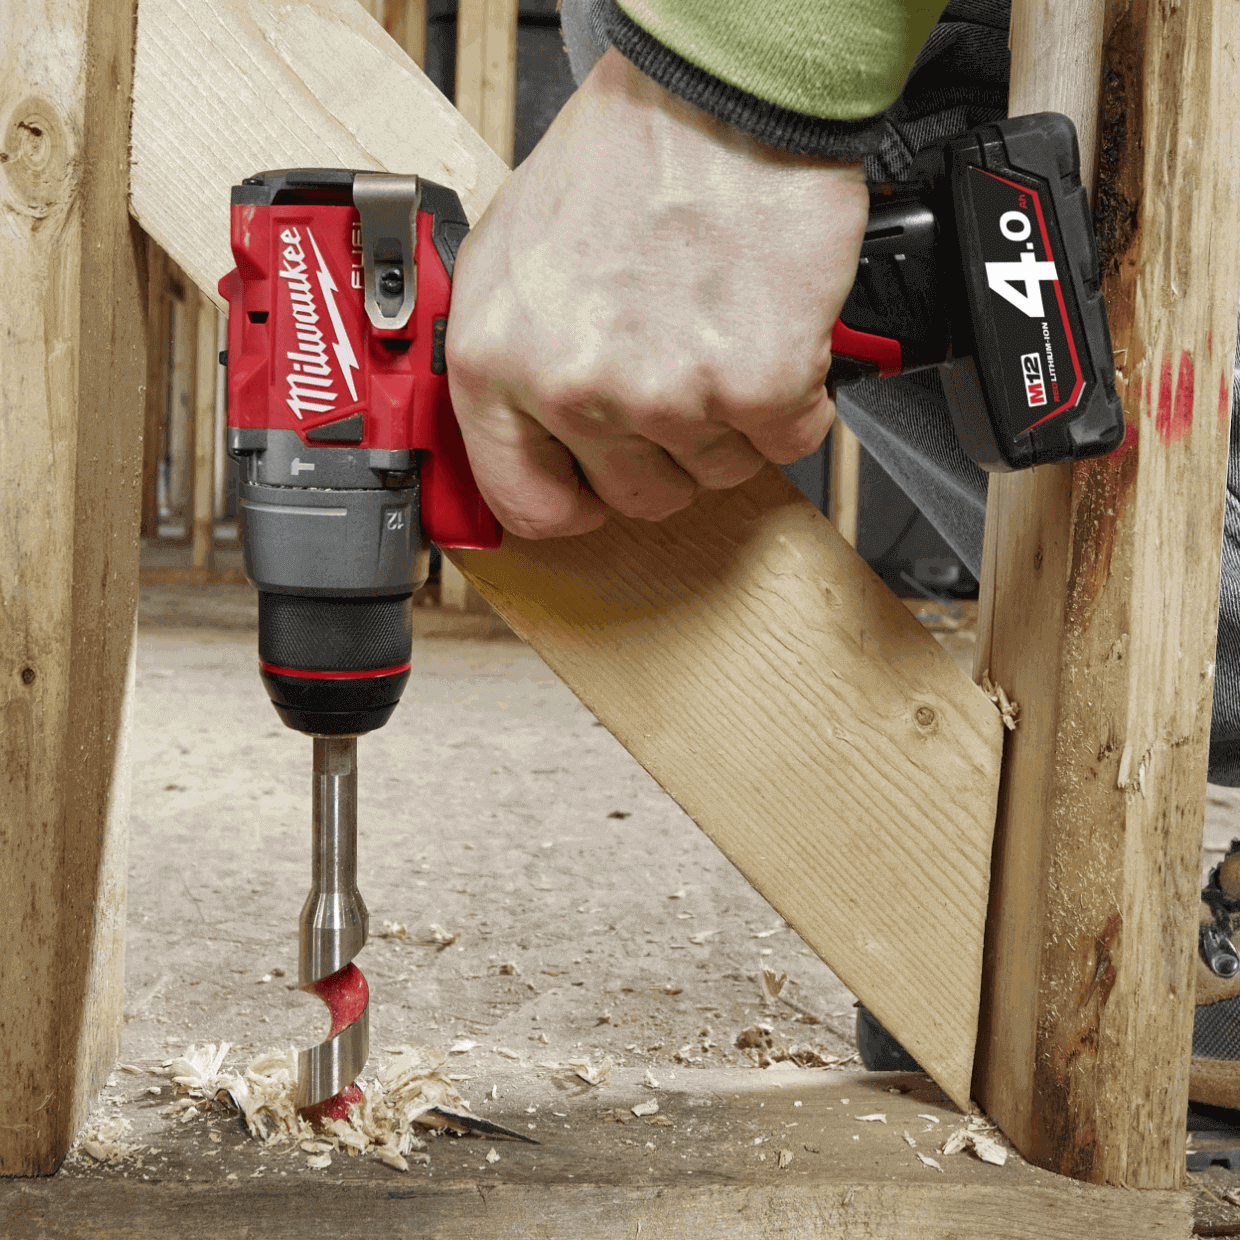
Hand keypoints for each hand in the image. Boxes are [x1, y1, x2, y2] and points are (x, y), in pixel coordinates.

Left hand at [447, 47, 868, 539]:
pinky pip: (790, 440)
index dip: (570, 504)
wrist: (719, 92)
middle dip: (666, 449)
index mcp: (498, 363)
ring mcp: (667, 396)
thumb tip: (525, 437)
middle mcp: (576, 389)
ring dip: (731, 419)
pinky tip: (771, 333)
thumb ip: (512, 360)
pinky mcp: (757, 387)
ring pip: (718, 472)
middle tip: (679, 376)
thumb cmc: (621, 156)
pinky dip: (795, 397)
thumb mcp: (511, 255)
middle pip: (638, 496)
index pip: (525, 503)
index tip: (594, 494)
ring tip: (721, 331)